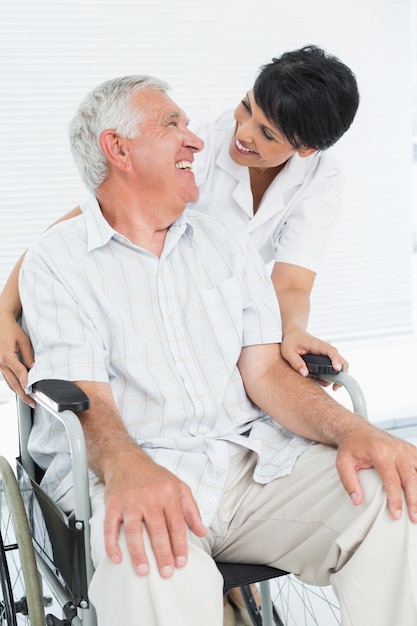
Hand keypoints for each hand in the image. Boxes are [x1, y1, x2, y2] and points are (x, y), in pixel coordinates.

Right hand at [0, 313, 34, 406]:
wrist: (0, 323)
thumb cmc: (10, 329)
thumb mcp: (23, 340)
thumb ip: (28, 355)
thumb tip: (34, 367)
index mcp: (6, 357)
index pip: (19, 373)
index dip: (27, 383)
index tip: (32, 391)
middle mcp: (0, 363)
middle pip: (13, 383)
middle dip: (24, 394)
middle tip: (33, 402)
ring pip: (9, 383)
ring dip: (19, 392)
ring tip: (28, 400)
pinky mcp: (0, 365)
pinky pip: (6, 378)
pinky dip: (14, 385)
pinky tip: (20, 390)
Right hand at [103, 450, 206, 577]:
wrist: (127, 461)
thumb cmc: (154, 477)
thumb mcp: (179, 487)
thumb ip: (191, 510)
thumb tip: (202, 531)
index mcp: (168, 494)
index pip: (176, 524)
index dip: (180, 545)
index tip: (181, 561)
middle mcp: (149, 497)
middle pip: (157, 530)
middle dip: (163, 553)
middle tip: (166, 572)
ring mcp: (130, 501)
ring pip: (134, 531)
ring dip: (138, 553)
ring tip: (143, 570)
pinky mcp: (113, 505)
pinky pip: (110, 527)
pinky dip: (112, 544)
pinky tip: (117, 557)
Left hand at [280, 329, 347, 390]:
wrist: (294, 334)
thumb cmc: (291, 341)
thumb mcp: (288, 352)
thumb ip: (295, 362)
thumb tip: (305, 374)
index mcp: (317, 345)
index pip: (331, 352)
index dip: (336, 360)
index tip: (337, 369)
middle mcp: (326, 349)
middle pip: (341, 360)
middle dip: (342, 374)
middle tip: (335, 388)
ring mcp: (327, 354)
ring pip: (339, 366)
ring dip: (335, 378)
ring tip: (322, 383)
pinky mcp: (326, 359)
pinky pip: (333, 368)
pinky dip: (330, 377)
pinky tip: (320, 381)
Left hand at [336, 421, 416, 522]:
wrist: (358, 430)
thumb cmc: (351, 446)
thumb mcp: (343, 463)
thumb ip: (349, 482)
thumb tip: (357, 500)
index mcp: (380, 452)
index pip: (392, 479)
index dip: (395, 499)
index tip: (396, 515)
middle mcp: (396, 449)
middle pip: (411, 478)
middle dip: (414, 500)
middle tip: (414, 518)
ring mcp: (405, 448)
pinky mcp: (411, 450)